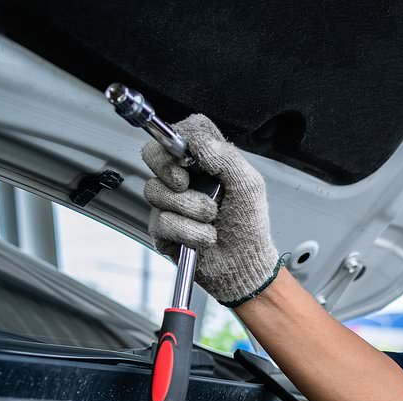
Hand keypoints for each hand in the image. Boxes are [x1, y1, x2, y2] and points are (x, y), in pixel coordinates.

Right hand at [141, 114, 281, 306]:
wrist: (244, 264)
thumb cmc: (249, 225)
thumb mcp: (248, 185)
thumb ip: (225, 157)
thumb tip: (196, 139)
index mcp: (206, 162)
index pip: (182, 132)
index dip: (180, 136)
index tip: (190, 153)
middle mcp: (185, 178)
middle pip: (153, 153)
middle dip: (167, 168)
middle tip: (186, 182)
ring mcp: (170, 202)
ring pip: (156, 190)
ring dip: (190, 207)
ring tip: (212, 218)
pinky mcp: (162, 228)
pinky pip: (162, 220)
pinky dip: (189, 231)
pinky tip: (205, 237)